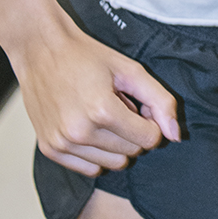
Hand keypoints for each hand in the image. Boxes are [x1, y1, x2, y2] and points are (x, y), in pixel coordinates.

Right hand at [14, 17, 180, 176]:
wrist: (41, 50)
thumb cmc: (86, 57)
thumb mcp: (131, 69)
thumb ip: (160, 100)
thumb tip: (176, 136)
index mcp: (102, 110)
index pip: (149, 139)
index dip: (150, 121)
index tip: (138, 104)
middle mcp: (79, 132)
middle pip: (131, 153)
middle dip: (133, 132)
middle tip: (120, 106)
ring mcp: (62, 144)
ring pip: (112, 165)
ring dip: (116, 144)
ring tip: (103, 115)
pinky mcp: (50, 150)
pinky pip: (89, 169)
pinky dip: (97, 154)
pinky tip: (90, 128)